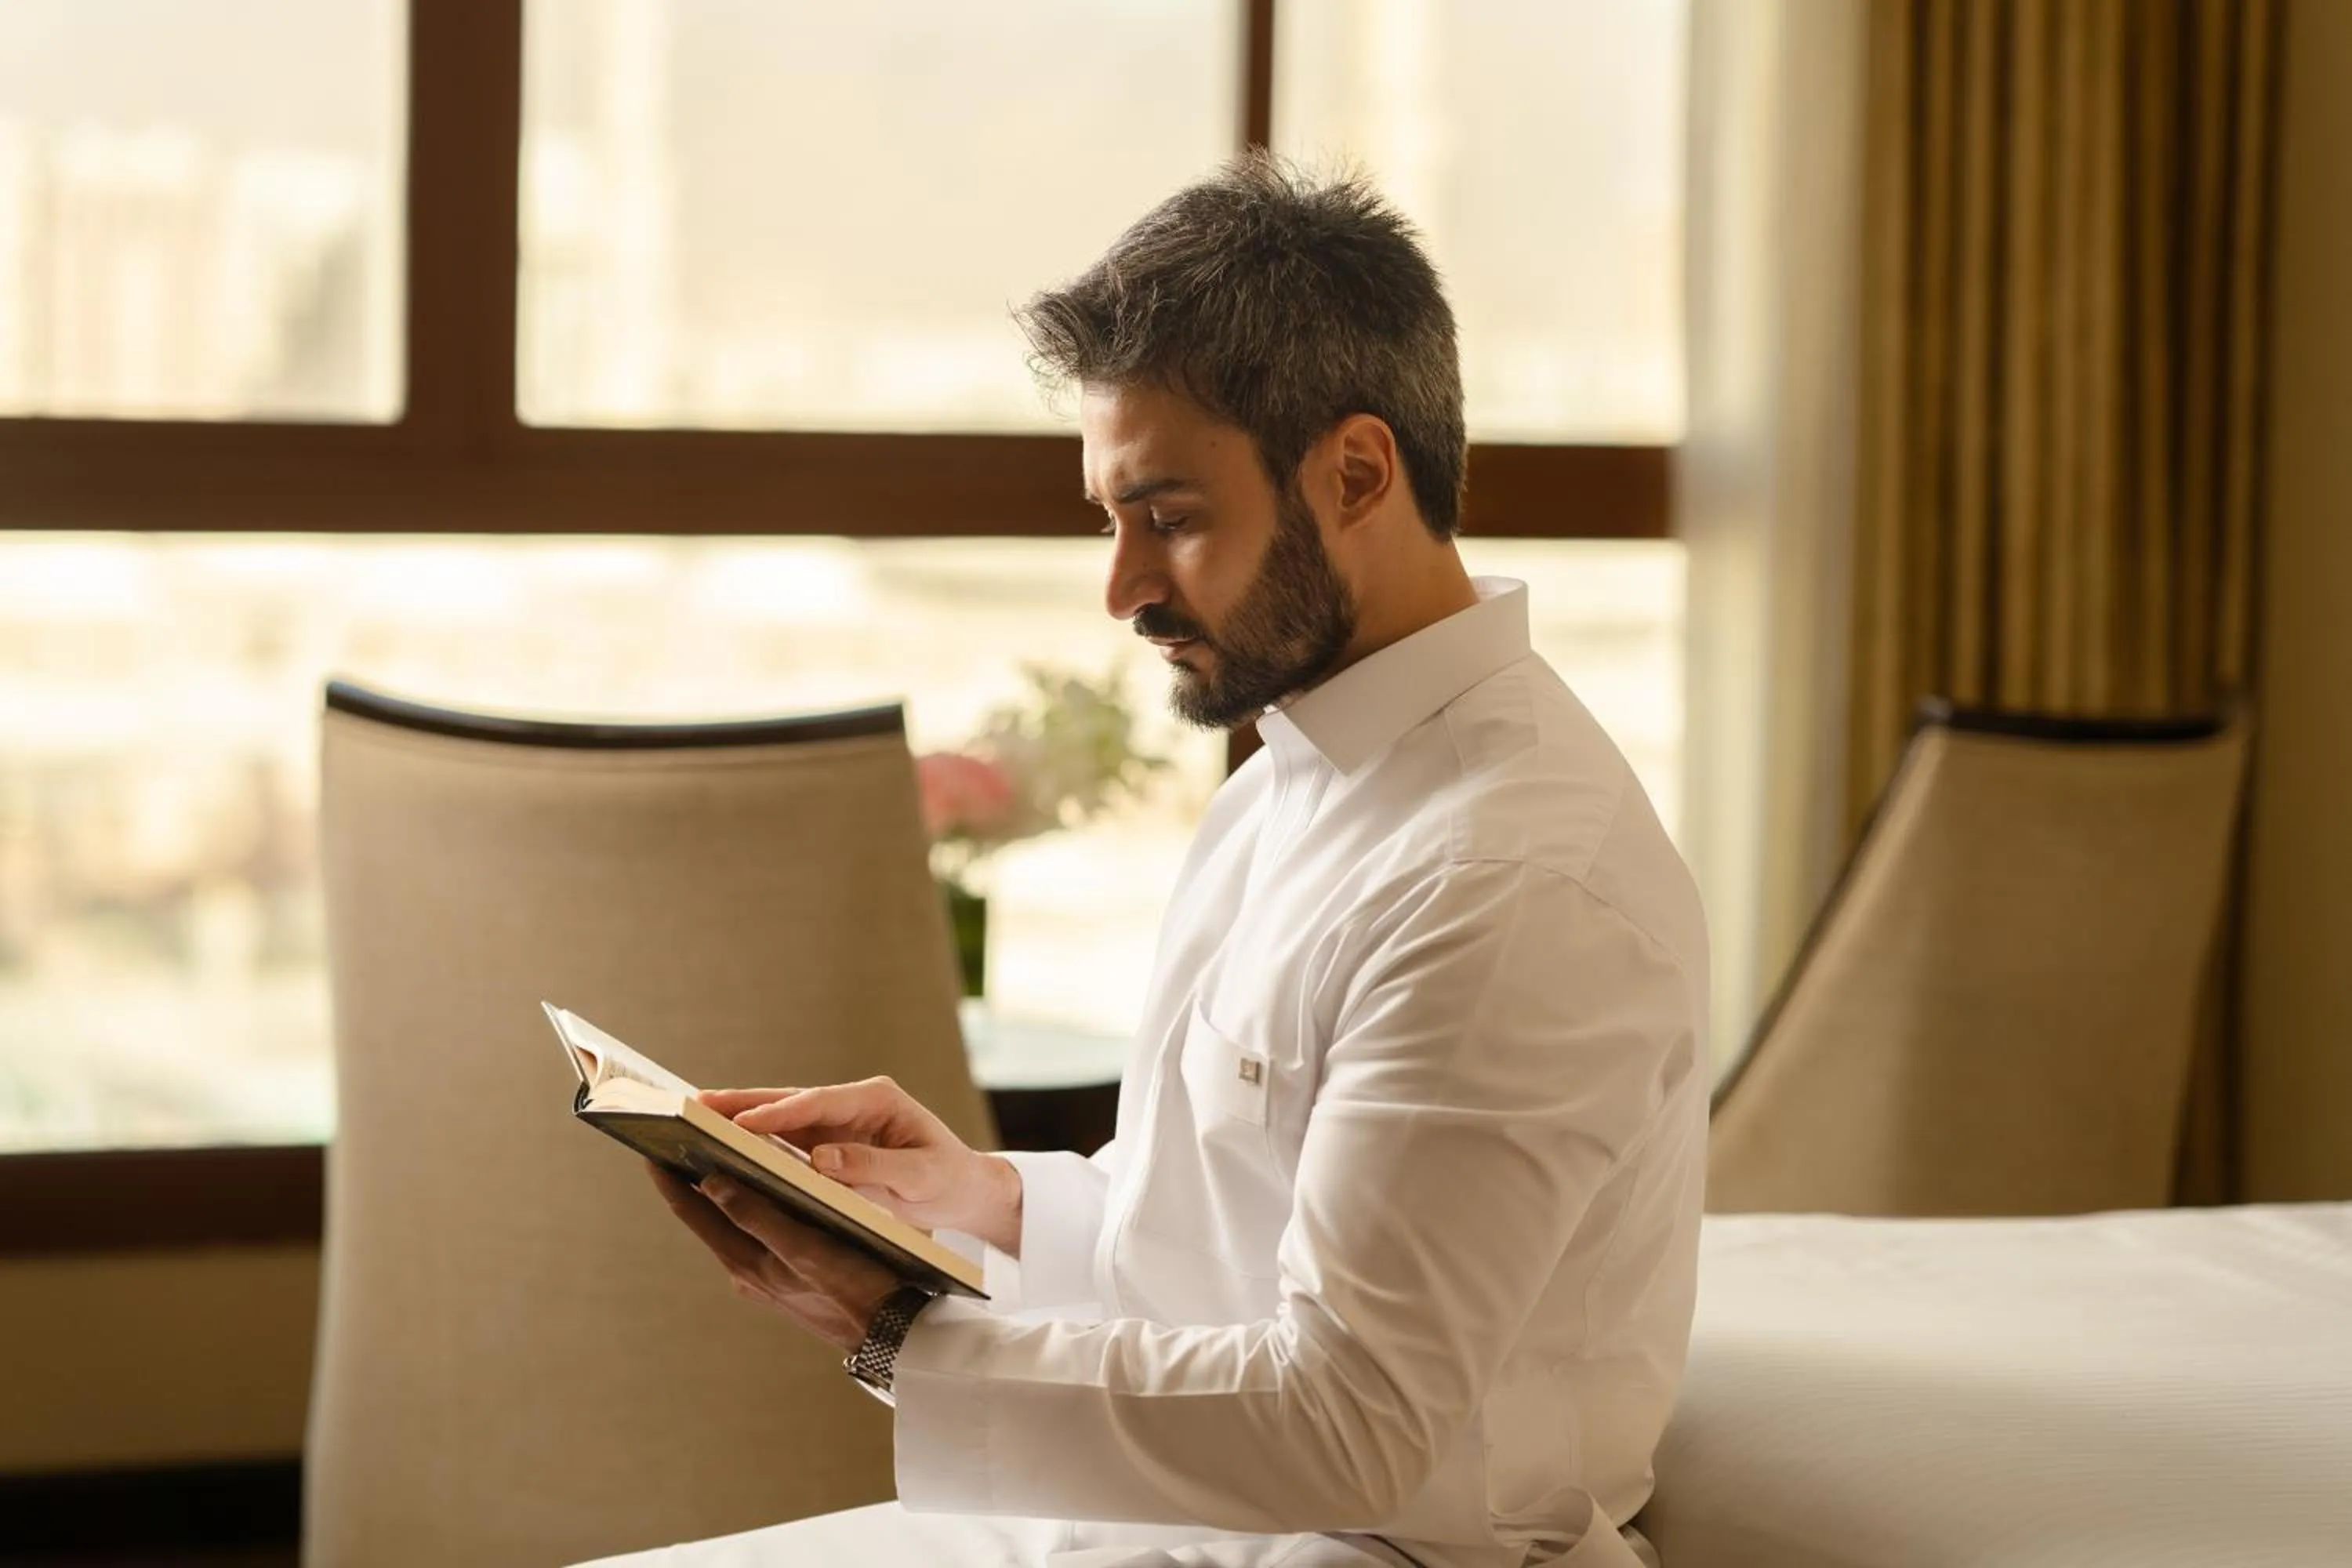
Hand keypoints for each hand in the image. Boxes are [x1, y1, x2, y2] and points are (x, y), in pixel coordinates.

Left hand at [648, 1163, 898, 1352]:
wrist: (892, 1331)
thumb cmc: (856, 1287)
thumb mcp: (805, 1249)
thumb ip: (757, 1217)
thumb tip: (711, 1183)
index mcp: (745, 1262)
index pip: (692, 1210)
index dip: (668, 1175)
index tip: (649, 1142)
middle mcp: (747, 1270)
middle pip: (704, 1216)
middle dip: (687, 1177)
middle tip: (673, 1139)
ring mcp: (766, 1276)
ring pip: (728, 1224)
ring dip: (715, 1190)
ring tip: (708, 1153)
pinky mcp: (786, 1277)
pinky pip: (754, 1234)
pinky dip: (746, 1206)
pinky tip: (758, 1189)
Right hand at [699, 1077, 1022, 1255]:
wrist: (962, 1187)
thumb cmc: (947, 1178)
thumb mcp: (921, 1176)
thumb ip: (874, 1166)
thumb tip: (821, 1160)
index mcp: (876, 1099)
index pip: (818, 1102)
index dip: (779, 1113)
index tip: (743, 1123)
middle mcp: (851, 1103)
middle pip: (789, 1099)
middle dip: (743, 1102)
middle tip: (696, 1105)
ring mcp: (836, 1121)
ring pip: (779, 1115)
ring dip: (739, 1116)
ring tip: (693, 1118)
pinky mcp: (826, 1141)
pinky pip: (783, 1138)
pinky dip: (752, 1138)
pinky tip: (719, 1143)